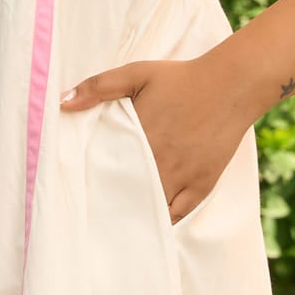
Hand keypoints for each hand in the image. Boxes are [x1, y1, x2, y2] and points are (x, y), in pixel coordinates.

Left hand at [59, 48, 257, 223]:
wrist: (231, 85)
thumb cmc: (182, 78)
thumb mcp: (137, 73)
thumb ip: (99, 86)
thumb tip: (64, 103)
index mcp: (139, 138)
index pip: (106, 170)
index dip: (92, 182)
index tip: (80, 190)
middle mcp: (159, 162)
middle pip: (127, 193)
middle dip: (111, 202)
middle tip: (95, 212)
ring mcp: (182, 176)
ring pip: (151, 207)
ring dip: (135, 212)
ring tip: (118, 221)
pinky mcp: (202, 184)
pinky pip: (178, 213)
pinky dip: (163, 218)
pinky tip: (150, 220)